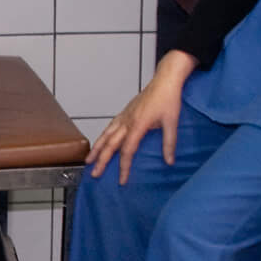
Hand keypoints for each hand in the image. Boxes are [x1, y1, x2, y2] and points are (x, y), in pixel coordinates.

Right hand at [90, 52, 194, 184]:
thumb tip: (169, 161)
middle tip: (95, 174)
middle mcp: (127, 121)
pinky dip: (102, 136)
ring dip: (97, 149)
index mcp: (138, 124)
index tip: (121, 180)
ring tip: (89, 160)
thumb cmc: (169, 99)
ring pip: (106, 135)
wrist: (165, 80)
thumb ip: (169, 143)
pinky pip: (109, 127)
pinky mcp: (124, 112)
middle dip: (102, 160)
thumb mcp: (172, 122)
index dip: (123, 167)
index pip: (127, 150)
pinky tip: (100, 142)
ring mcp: (124, 116)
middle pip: (110, 145)